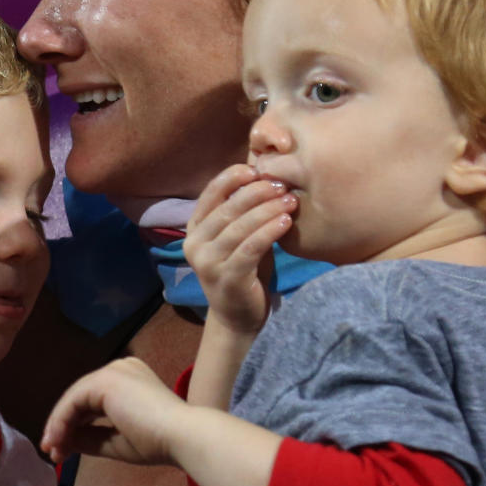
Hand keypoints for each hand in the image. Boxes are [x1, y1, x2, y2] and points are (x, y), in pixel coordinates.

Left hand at [41, 357, 186, 465]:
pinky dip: (61, 422)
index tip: (63, 452)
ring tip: (53, 452)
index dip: (74, 425)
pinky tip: (57, 442)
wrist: (181, 435)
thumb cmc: (158, 441)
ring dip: (59, 426)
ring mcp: (113, 371)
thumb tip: (64, 441)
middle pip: (81, 397)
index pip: (93, 400)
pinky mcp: (105, 380)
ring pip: (74, 398)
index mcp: (130, 379)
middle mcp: (120, 368)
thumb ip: (91, 438)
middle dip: (63, 427)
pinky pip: (74, 401)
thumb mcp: (117, 441)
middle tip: (54, 454)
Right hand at [185, 164, 295, 334]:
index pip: (210, 194)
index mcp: (194, 229)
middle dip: (257, 193)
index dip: (232, 178)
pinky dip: (268, 232)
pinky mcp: (227, 278)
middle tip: (282, 185)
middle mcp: (195, 245)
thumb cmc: (242, 270)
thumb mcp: (237, 237)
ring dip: (267, 210)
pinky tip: (285, 222)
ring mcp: (208, 263)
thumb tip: (265, 178)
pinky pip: (250, 248)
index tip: (256, 169)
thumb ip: (242, 213)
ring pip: (239, 228)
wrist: (238, 317)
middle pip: (227, 209)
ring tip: (290, 201)